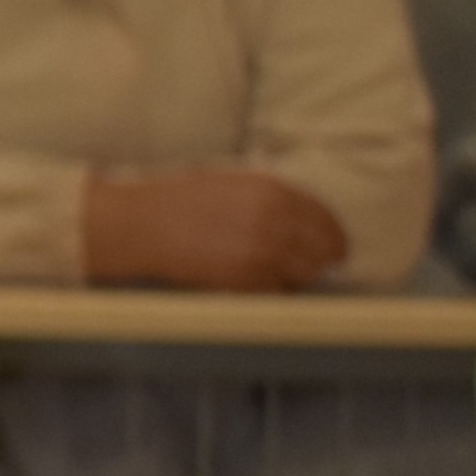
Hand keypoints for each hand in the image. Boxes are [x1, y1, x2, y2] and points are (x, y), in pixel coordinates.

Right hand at [81, 167, 348, 291]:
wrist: (141, 225)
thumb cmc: (179, 201)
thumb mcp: (231, 184)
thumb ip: (270, 198)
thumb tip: (303, 222)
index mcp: (273, 191)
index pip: (325, 218)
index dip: (334, 236)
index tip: (335, 249)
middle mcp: (275, 220)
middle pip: (323, 249)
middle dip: (324, 261)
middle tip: (320, 270)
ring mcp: (262, 252)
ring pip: (305, 274)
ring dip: (301, 278)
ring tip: (286, 278)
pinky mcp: (246, 279)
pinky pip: (278, 291)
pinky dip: (276, 291)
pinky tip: (261, 286)